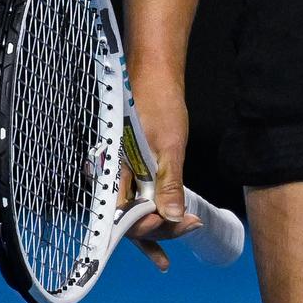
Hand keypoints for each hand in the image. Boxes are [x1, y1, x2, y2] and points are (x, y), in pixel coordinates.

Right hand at [122, 69, 203, 270]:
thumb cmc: (159, 102)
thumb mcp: (170, 145)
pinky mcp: (130, 169)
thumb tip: (173, 217)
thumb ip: (169, 183)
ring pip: (135, 210)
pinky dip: (153, 211)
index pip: (124, 216)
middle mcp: (111, 175)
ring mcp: (121, 173)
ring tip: (188, 228)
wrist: (154, 73)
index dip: (148, 226)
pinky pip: (137, 198)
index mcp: (114, 170)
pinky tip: (168, 226)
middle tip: (191, 226)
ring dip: (159, 223)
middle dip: (160, 228)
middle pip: (129, 218)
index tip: (175, 223)